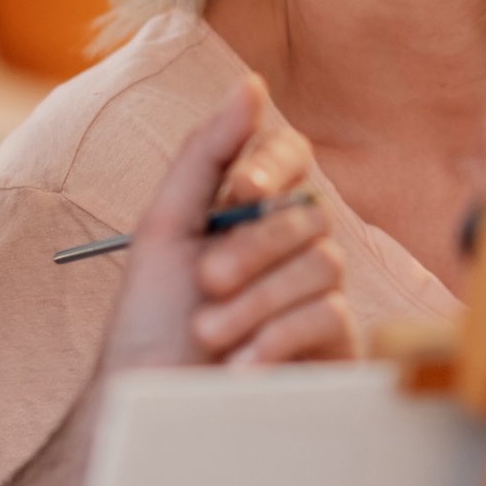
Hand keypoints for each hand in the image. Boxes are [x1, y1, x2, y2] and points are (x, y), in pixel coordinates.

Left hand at [100, 76, 356, 373]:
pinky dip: (280, 336)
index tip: (242, 192)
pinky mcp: (334, 343)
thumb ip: (208, 153)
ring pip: (322, 263)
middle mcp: (292, 242)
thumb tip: (252, 82)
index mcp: (253, 207)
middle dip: (250, 250)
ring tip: (211, 333)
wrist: (151, 402)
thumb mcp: (166, 225)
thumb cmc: (153, 317)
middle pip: (307, 213)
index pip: (291, 153)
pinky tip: (244, 363)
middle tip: (206, 284)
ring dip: (257, 301)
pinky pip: (331, 315)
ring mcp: (317, 292)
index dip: (273, 163)